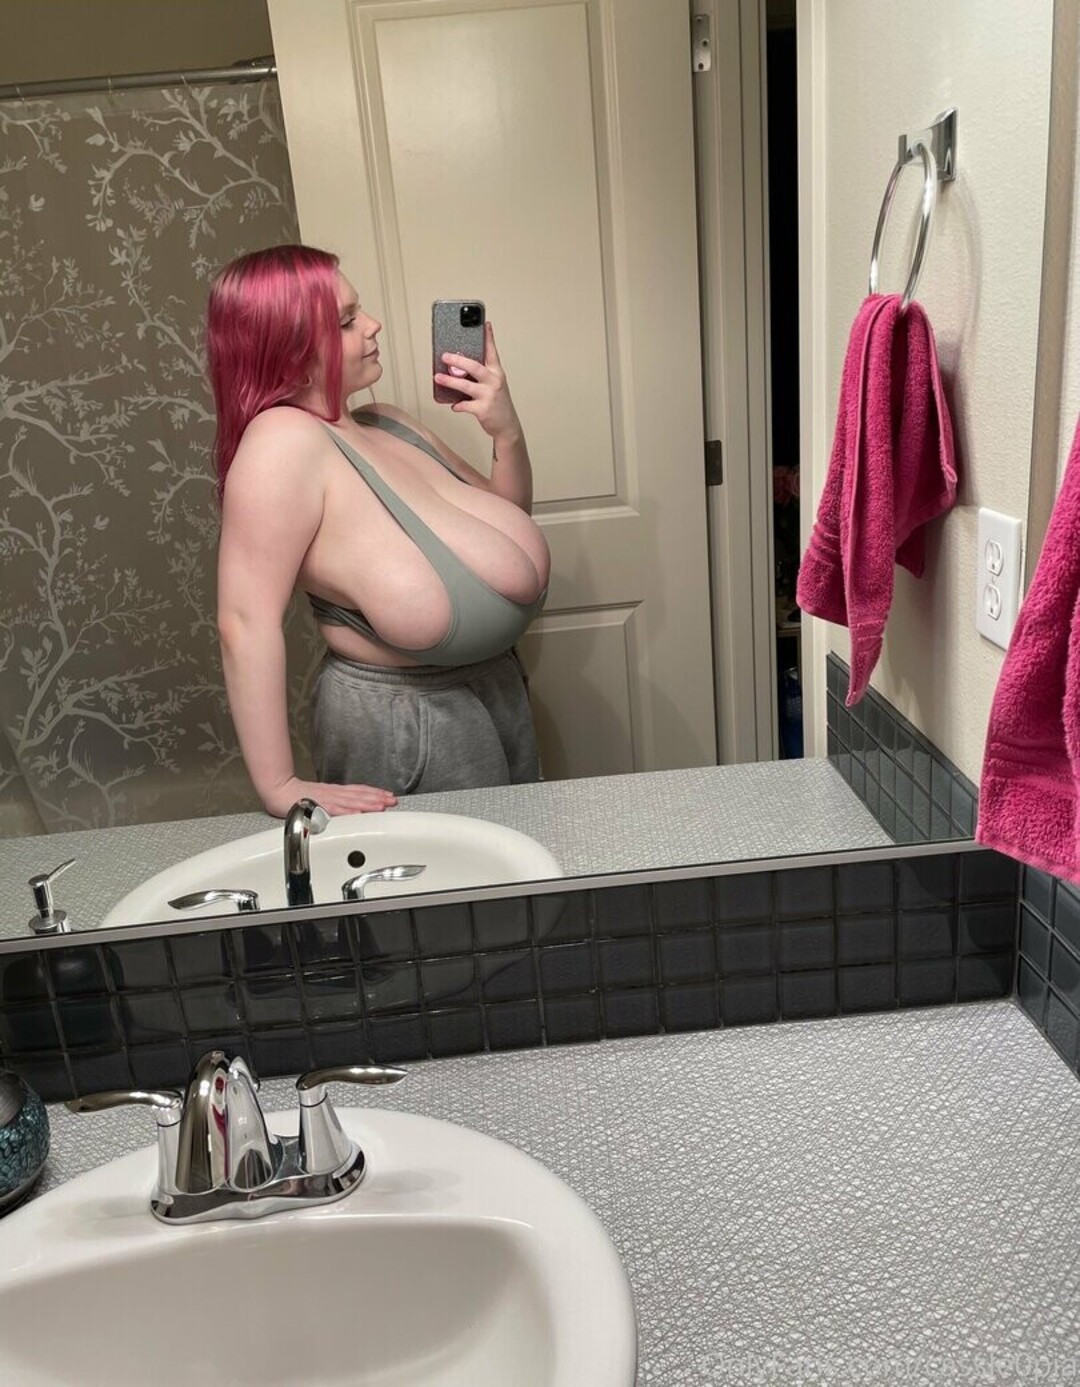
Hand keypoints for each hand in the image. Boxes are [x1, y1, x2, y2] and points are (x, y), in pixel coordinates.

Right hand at [263, 776, 396, 817]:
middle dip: (377, 797)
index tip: (388, 796)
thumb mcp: (320, 797)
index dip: (374, 793)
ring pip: (351, 800)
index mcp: (334, 792)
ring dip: (368, 803)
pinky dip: (348, 811)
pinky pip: (335, 809)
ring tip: (382, 806)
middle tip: (392, 800)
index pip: (358, 791)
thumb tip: (350, 807)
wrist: (278, 789)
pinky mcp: (317, 806)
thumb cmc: (296, 796)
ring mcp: (326, 799)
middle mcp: (333, 794)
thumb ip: (335, 802)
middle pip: (359, 794)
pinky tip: (358, 813)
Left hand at [434, 321, 521, 441]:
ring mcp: (489, 395)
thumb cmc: (498, 403)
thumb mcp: (494, 385)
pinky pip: (465, 405)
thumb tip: (458, 367)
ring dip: (449, 381)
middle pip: (474, 366)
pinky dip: (457, 405)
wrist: (507, 425)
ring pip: (465, 385)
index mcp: (497, 372)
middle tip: (444, 356)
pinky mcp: (483, 410)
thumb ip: (480, 375)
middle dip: (457, 360)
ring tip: (438, 377)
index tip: (484, 324)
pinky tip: (453, 405)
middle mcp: (494, 381)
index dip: (488, 337)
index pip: (492, 351)